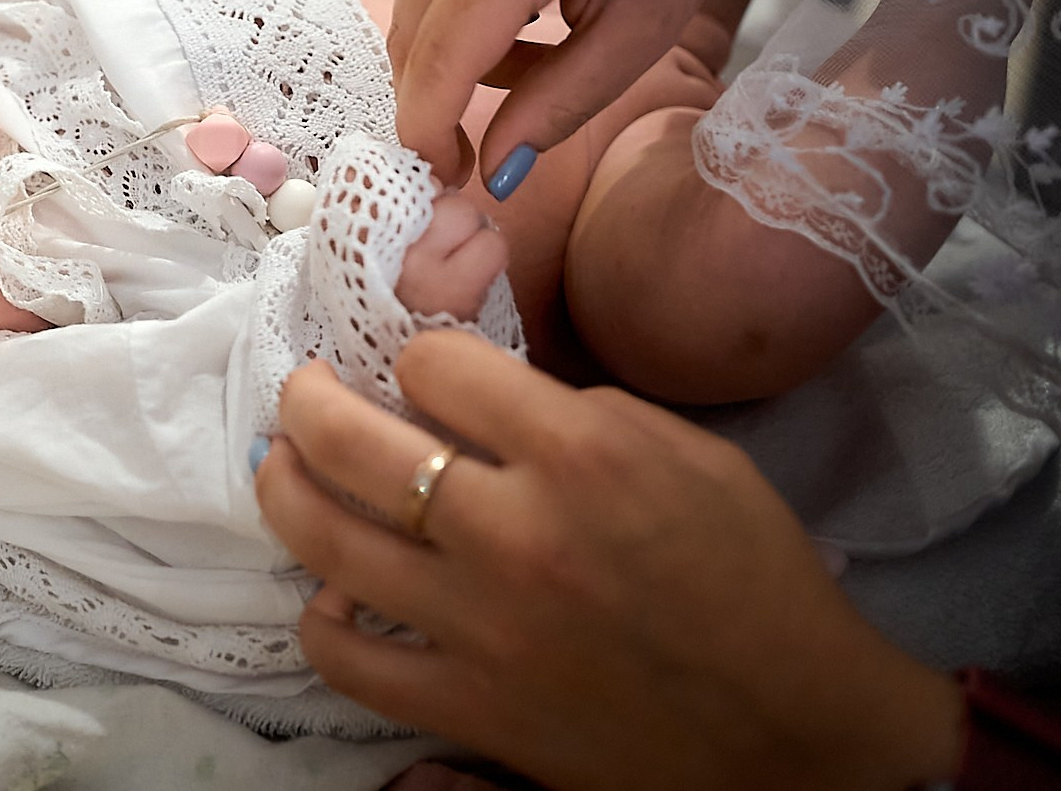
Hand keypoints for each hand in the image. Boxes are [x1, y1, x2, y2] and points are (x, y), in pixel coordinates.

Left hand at [254, 340, 963, 790]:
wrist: (797, 725)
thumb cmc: (752, 575)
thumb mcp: (685, 451)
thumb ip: (574, 410)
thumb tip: (474, 393)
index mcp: (581, 453)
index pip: (434, 364)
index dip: (421, 355)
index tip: (425, 370)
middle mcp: (517, 532)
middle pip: (350, 439)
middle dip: (309, 398)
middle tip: (306, 388)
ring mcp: (482, 625)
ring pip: (325, 537)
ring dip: (284, 486)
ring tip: (282, 464)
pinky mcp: (469, 706)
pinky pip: (346, 656)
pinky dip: (321, 618)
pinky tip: (331, 590)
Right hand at [390, 0, 872, 188]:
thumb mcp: (638, 32)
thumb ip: (557, 107)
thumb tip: (494, 172)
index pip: (439, 57)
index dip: (429, 131)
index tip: (447, 176)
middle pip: (411, 35)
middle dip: (442, 97)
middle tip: (501, 125)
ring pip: (410, 5)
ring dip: (454, 50)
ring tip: (534, 44)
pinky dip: (454, 4)